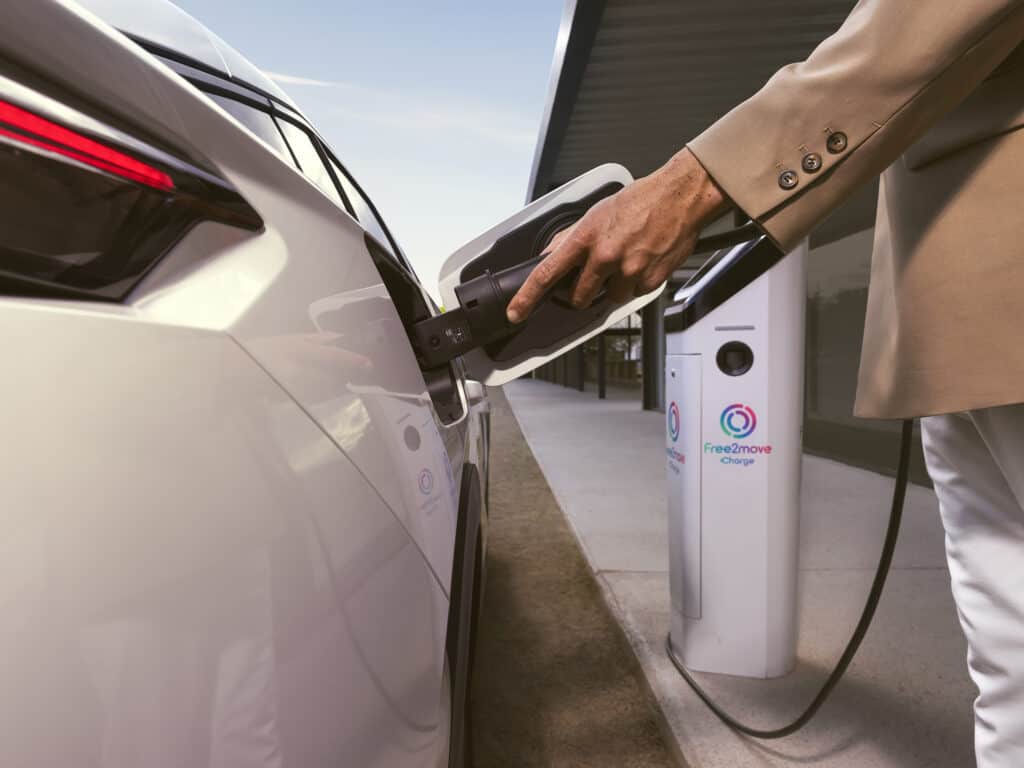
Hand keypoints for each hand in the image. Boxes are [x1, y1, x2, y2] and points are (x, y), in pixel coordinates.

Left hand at [506, 148, 727, 322]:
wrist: (679, 196)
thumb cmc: (641, 200)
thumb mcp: (596, 214)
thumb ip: (572, 238)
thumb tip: (551, 254)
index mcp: (586, 238)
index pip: (547, 273)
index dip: (527, 297)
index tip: (517, 311)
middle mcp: (605, 256)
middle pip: (579, 297)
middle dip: (582, 292)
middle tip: (596, 275)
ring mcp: (628, 270)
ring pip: (610, 298)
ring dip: (614, 287)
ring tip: (626, 261)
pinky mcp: (650, 280)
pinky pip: (635, 294)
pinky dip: (637, 283)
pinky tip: (643, 261)